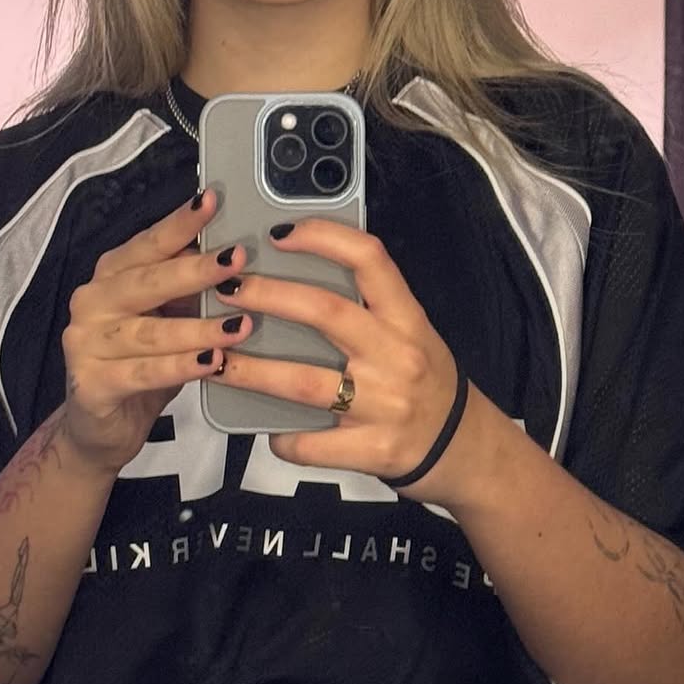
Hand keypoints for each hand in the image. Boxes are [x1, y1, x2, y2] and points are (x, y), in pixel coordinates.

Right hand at [62, 189, 252, 473]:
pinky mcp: (91, 385)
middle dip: (196, 270)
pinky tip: (212, 362)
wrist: (99, 428)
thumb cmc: (142, 362)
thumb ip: (186, 288)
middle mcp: (92, 301)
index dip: (181, 223)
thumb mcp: (166, 317)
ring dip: (199, 328)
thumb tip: (234, 252)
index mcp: (111, 275)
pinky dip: (180, 367)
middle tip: (237, 260)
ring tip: (240, 324)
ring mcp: (85, 343)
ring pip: (150, 332)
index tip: (213, 201)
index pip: (149, 243)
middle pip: (148, 281)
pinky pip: (143, 373)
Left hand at [213, 219, 461, 498]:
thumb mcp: (412, 332)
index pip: (369, 259)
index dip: (323, 238)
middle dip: (267, 296)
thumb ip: (367, 307)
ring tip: (217, 359)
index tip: (279, 233)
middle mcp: (397, 354)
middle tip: (227, 288)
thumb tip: (296, 274)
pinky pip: (313, 443)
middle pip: (324, 312)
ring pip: (305, 381)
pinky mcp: (373, 450)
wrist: (466, 449)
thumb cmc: (429, 382)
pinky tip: (267, 429)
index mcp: (407, 317)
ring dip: (253, 370)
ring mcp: (385, 404)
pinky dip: (284, 437)